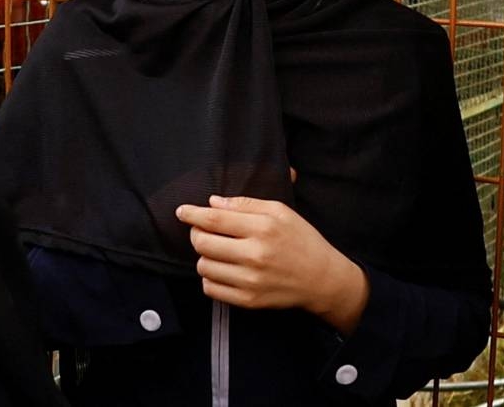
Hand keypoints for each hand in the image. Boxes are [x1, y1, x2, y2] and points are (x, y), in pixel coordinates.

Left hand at [175, 195, 368, 334]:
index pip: (214, 219)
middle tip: (203, 231)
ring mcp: (250, 281)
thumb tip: (212, 202)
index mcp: (263, 228)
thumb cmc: (301, 240)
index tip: (182, 211)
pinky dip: (210, 277)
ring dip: (204, 256)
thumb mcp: (280, 211)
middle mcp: (255, 255)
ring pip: (204, 266)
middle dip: (196, 234)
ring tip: (218, 251)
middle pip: (203, 243)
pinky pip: (210, 289)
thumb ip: (246, 204)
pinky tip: (222, 269)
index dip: (192, 214)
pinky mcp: (248, 301)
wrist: (322, 279)